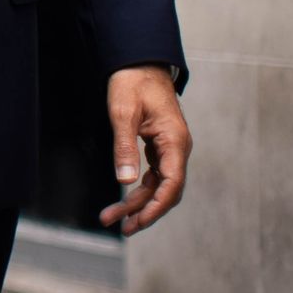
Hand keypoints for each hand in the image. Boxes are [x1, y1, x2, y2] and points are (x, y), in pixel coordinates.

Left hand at [99, 65, 191, 235]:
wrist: (139, 63)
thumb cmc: (132, 83)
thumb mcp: (123, 112)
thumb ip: (124, 146)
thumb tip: (124, 181)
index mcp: (175, 141)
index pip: (172, 183)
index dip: (157, 206)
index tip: (140, 222)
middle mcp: (177, 148)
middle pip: (166, 190)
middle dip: (145, 211)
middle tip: (123, 229)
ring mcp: (171, 148)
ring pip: (159, 184)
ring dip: (139, 202)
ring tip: (115, 219)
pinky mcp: (161, 146)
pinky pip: (154, 174)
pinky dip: (140, 188)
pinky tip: (125, 199)